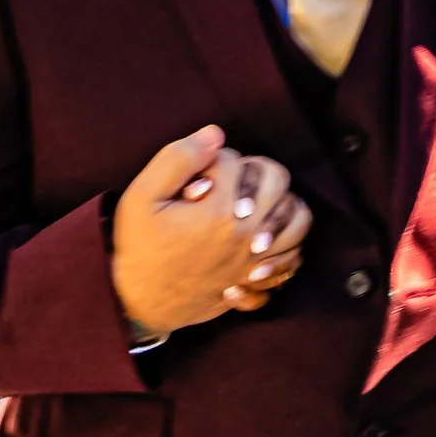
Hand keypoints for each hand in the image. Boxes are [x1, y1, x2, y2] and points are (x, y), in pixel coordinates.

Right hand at [111, 124, 311, 336]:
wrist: (138, 302)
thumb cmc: (139, 247)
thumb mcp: (142, 196)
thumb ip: (178, 158)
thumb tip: (215, 134)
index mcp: (220, 211)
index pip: (235, 160)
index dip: (212, 159)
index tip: (194, 178)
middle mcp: (247, 236)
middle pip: (277, 180)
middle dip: (252, 172)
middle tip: (226, 183)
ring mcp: (256, 261)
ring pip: (297, 218)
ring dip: (280, 202)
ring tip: (255, 203)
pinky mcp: (257, 282)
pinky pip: (293, 257)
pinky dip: (288, 241)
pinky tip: (266, 236)